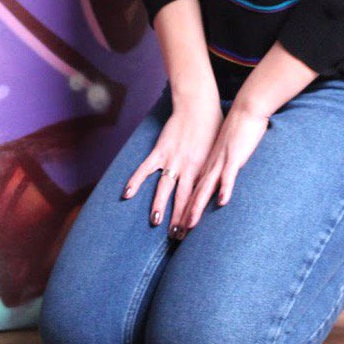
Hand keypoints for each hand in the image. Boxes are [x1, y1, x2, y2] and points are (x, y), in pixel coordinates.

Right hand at [121, 92, 223, 238]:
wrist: (198, 106)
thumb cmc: (211, 128)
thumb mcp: (216, 152)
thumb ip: (211, 170)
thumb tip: (213, 186)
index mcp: (203, 170)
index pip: (198, 199)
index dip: (193, 217)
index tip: (190, 233)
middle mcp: (188, 168)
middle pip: (183, 199)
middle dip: (179, 219)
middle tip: (176, 237)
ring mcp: (173, 160)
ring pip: (165, 188)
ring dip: (159, 205)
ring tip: (155, 222)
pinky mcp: (161, 151)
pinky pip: (146, 169)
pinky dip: (136, 181)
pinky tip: (127, 194)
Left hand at [179, 102, 269, 234]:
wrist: (245, 110)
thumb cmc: (236, 129)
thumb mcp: (223, 150)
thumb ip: (219, 165)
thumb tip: (217, 177)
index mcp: (205, 164)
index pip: (191, 190)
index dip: (182, 208)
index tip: (175, 225)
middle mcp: (208, 165)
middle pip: (193, 193)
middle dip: (184, 215)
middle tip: (175, 235)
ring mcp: (219, 162)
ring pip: (205, 188)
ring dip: (196, 207)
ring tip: (188, 225)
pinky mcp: (233, 157)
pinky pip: (227, 176)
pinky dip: (224, 189)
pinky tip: (221, 203)